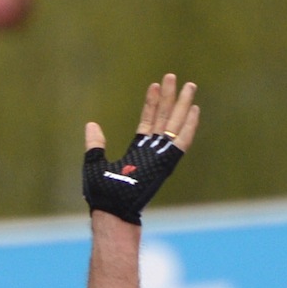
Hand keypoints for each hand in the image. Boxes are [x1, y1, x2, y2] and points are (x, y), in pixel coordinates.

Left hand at [82, 75, 198, 222]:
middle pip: (164, 119)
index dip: (151, 104)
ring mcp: (161, 157)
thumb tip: (91, 125)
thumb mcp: (94, 165)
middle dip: (170, 98)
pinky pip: (181, 142)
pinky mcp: (166, 163)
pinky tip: (195, 110)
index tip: (154, 86)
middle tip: (174, 77)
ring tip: (189, 85)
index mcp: (137, 152)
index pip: (148, 122)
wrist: (111, 210)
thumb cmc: (103, 195)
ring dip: (182, 105)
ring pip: (174, 125)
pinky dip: (189, 127)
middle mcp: (152, 152)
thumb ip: (95, 145)